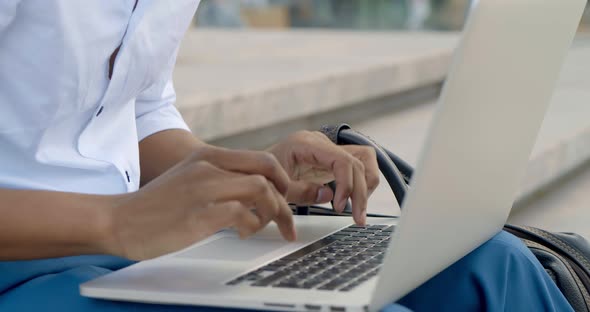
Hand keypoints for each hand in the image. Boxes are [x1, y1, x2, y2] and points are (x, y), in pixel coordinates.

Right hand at [106, 156, 294, 260]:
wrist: (118, 220)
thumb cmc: (155, 206)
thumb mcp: (190, 178)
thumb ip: (219, 177)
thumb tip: (254, 191)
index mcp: (208, 156)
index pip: (262, 159)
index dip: (282, 180)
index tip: (285, 199)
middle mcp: (208, 167)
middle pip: (268, 171)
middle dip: (286, 198)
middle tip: (287, 222)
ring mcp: (204, 189)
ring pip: (261, 190)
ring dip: (271, 213)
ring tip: (260, 228)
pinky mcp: (199, 214)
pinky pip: (242, 214)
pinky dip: (251, 226)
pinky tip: (241, 234)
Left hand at [267, 131, 379, 224]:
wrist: (253, 173)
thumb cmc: (261, 179)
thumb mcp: (277, 189)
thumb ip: (302, 192)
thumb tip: (330, 196)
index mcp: (305, 144)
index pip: (341, 160)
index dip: (347, 185)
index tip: (340, 207)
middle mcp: (319, 142)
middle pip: (356, 162)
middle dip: (360, 192)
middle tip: (357, 217)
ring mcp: (327, 149)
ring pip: (364, 160)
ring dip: (365, 185)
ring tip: (358, 209)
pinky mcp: (330, 159)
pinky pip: (357, 164)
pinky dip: (361, 182)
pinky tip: (354, 200)